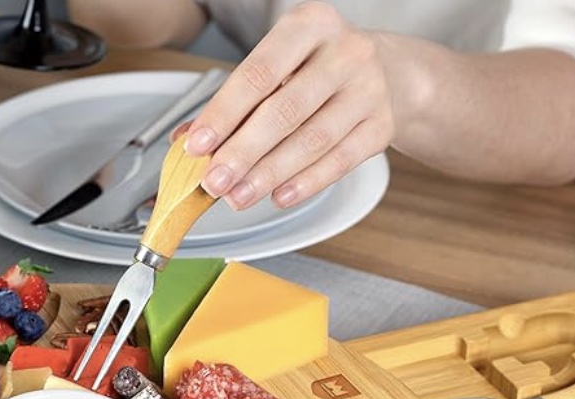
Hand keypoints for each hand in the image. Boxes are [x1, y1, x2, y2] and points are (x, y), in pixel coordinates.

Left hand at [182, 2, 393, 209]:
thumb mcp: (277, 69)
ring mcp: (369, 89)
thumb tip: (187, 140)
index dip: (224, 114)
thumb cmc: (318, 69)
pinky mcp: (381, 126)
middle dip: (243, 152)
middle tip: (215, 182)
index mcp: (309, 25)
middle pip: (285, 111)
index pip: (258, 74)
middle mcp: (344, 52)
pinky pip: (340, 161)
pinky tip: (279, 196)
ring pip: (312, 140)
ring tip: (239, 197)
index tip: (197, 145)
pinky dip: (306, 183)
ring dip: (269, 174)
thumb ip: (234, 103)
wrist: (387, 72)